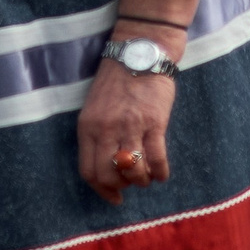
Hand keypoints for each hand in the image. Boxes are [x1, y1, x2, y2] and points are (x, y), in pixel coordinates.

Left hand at [78, 26, 180, 203]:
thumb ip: (97, 134)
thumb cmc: (117, 79)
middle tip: (130, 184)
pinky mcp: (153, 122)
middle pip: (109, 176)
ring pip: (133, 172)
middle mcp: (105, 128)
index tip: (114, 198)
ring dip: (141, 181)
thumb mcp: (95, 106)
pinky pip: (157, 160)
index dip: (102, 190)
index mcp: (88, 125)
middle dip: (121, 187)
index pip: (89, 170)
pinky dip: (160, 173)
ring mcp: (130, 126)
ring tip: (146, 176)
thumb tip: (106, 167)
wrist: (139, 51)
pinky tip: (161, 172)